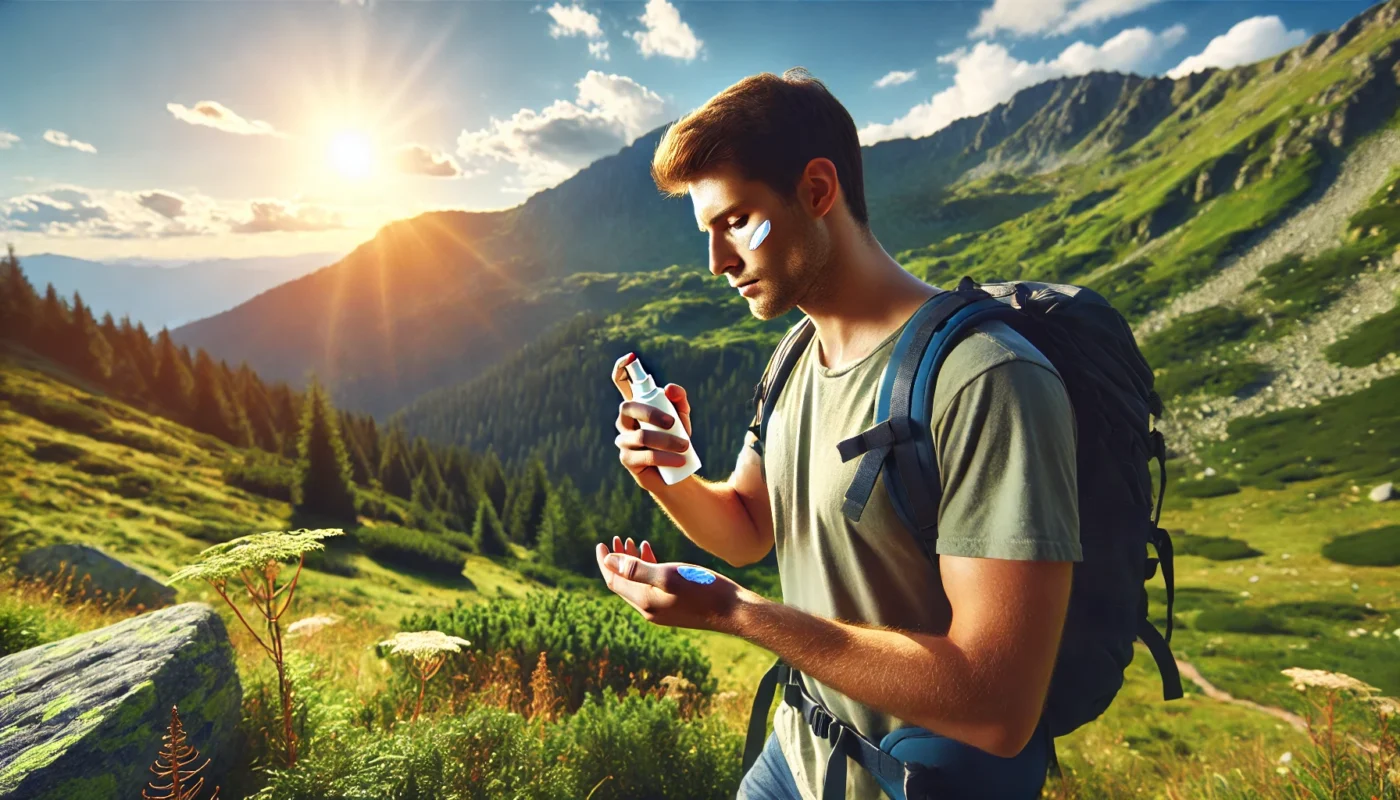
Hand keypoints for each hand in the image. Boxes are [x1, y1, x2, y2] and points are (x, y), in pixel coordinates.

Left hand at [596, 539, 745, 634]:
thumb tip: (608, 561)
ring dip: (632, 562)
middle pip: (623, 583)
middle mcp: (649, 609)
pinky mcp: (674, 605)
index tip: (601, 544)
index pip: (613, 581)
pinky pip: (652, 586)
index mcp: (644, 602)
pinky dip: (648, 568)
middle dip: (617, 560)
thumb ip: (636, 569)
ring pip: (638, 583)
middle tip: (615, 539)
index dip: (605, 562)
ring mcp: (662, 609)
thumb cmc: (703, 589)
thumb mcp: (668, 575)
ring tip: (632, 541)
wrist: (733, 610)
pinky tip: (652, 551)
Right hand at [612, 352, 693, 493]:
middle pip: (628, 407)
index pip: (622, 383)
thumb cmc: (677, 441)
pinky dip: (664, 457)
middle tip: (674, 423)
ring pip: (640, 436)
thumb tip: (669, 388)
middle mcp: (625, 421)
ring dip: (665, 441)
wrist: (677, 472)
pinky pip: (644, 456)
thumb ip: (679, 400)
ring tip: (685, 447)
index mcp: (636, 407)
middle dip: (651, 413)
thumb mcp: (682, 418)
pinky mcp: (628, 460)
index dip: (622, 368)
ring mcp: (623, 440)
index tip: (631, 357)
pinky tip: (678, 460)